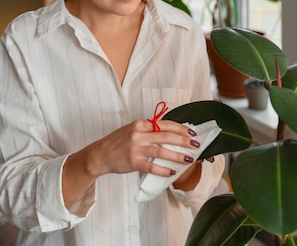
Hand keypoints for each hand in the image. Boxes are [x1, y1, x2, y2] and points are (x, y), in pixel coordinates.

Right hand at [86, 119, 200, 177]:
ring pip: (162, 151)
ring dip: (178, 156)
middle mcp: (138, 134)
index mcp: (140, 124)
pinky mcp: (133, 162)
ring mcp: (136, 148)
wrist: (99, 154)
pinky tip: (172, 172)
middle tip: (196, 145)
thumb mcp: (131, 130)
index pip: (165, 124)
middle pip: (167, 136)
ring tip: (189, 160)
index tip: (192, 133)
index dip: (181, 128)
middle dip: (184, 141)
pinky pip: (152, 166)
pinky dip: (163, 170)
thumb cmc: (117, 142)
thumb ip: (147, 130)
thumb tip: (169, 133)